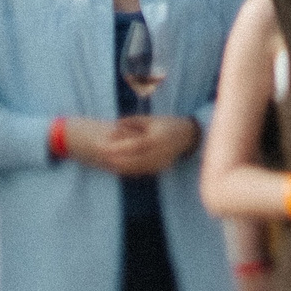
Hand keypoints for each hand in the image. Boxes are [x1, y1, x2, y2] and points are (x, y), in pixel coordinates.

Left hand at [65, 115, 195, 176]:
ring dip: (122, 167)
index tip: (105, 146)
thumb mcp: (150, 119)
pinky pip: (143, 171)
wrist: (188, 136)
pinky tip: (119, 168)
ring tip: (107, 164)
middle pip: (135, 159)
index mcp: (157, 139)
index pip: (136, 145)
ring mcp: (162, 161)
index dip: (120, 147)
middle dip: (118, 160)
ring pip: (138, 167)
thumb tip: (115, 124)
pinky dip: (130, 170)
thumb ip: (132, 121)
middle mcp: (160, 152)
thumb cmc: (167, 125)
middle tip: (102, 158)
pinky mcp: (161, 167)